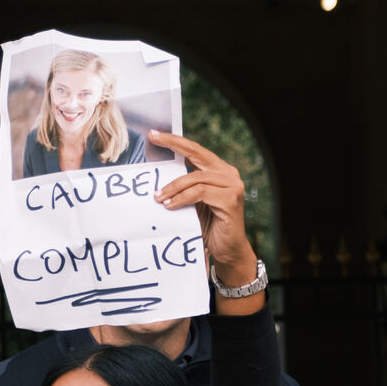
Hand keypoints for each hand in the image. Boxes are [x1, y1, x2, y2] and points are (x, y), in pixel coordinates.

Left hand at [150, 130, 257, 285]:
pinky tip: (170, 205)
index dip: (176, 141)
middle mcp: (229, 174)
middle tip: (153, 140)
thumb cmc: (210, 226)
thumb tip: (160, 174)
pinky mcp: (230, 200)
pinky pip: (199, 193)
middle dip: (173, 145)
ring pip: (195, 178)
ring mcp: (232, 186)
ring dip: (173, 187)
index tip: (155, 135)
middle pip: (197, 154)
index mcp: (221, 171)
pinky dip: (182, 198)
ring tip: (158, 197)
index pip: (197, 151)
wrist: (228, 250)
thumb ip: (186, 187)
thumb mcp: (195, 202)